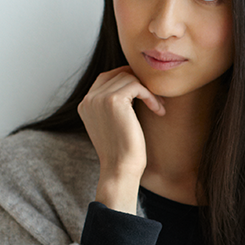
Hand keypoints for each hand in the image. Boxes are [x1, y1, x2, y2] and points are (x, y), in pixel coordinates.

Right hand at [78, 66, 164, 212]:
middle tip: (155, 101)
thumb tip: (132, 84)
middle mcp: (89, 99)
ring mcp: (99, 99)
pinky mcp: (113, 101)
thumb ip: (113, 104)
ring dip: (148, 91)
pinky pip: (137, 85)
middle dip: (140, 84)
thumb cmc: (122, 152)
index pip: (107, 78)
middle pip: (118, 74)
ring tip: (157, 107)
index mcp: (85, 104)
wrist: (120, 169)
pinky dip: (151, 96)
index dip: (129, 81)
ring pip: (129, 78)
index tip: (145, 95)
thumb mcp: (112, 124)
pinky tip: (158, 110)